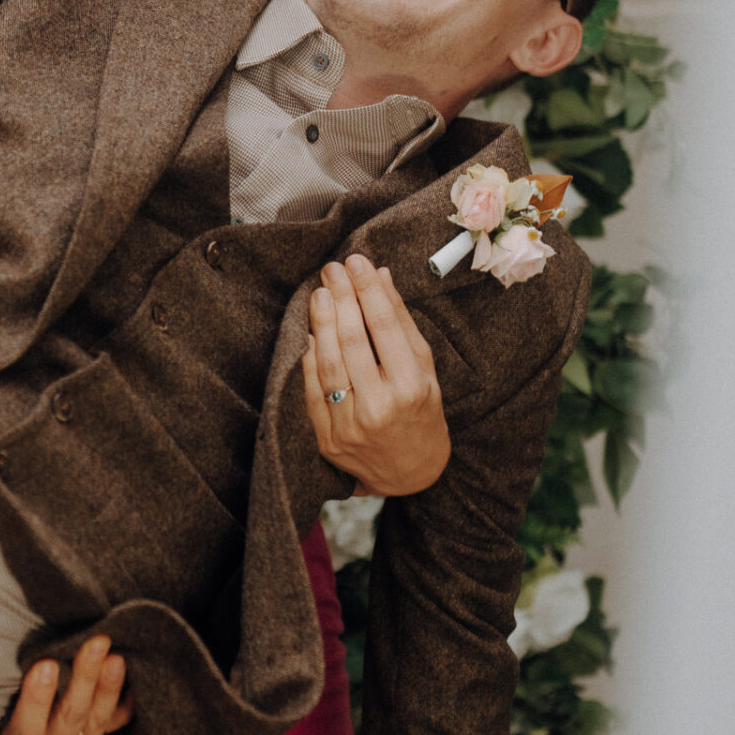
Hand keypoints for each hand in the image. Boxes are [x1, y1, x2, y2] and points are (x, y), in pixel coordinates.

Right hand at [2, 635, 129, 734]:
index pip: (25, 726)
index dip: (36, 698)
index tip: (45, 665)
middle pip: (70, 716)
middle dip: (84, 678)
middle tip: (95, 644)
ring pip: (98, 718)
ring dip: (109, 686)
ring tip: (116, 655)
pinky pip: (117, 721)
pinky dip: (126, 698)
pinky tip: (135, 674)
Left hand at [301, 255, 448, 497]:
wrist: (411, 472)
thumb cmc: (422, 413)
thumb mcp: (425, 369)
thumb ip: (402, 323)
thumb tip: (381, 276)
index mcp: (411, 388)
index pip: (384, 326)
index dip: (367, 289)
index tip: (357, 261)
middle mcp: (380, 407)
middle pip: (352, 340)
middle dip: (340, 298)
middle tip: (332, 269)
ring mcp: (350, 425)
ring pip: (328, 362)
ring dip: (320, 322)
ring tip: (318, 293)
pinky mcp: (327, 438)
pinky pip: (312, 390)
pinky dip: (309, 359)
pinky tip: (310, 332)